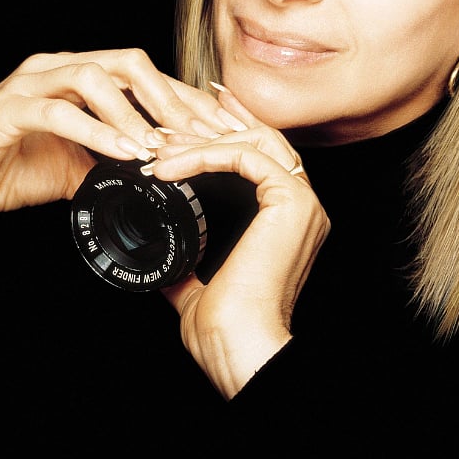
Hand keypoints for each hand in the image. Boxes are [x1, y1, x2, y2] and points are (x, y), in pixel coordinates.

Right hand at [0, 48, 245, 282]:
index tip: (221, 128)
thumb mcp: (80, 165)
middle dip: (171, 99)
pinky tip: (124, 152)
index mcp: (82, 76)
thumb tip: (165, 169)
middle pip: (130, 63)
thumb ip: (117, 159)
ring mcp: (33, 83)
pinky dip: (96, 131)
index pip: (146, 77)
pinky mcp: (10, 108)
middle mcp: (60, 68)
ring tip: (159, 146)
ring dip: (133, 114)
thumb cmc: (15, 165)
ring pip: (95, 78)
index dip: (186, 100)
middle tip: (202, 134)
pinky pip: (58, 111)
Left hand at [153, 85, 330, 398]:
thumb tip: (156, 245)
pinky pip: (248, 156)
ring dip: (204, 138)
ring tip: (162, 144)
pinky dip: (207, 154)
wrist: (239, 347)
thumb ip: (184, 255)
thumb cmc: (225, 325)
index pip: (261, 156)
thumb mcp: (195, 280)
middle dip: (214, 122)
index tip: (199, 111)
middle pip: (261, 139)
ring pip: (255, 141)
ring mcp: (302, 201)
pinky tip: (172, 165)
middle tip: (173, 117)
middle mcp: (301, 205)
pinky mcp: (293, 201)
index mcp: (286, 220)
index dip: (231, 127)